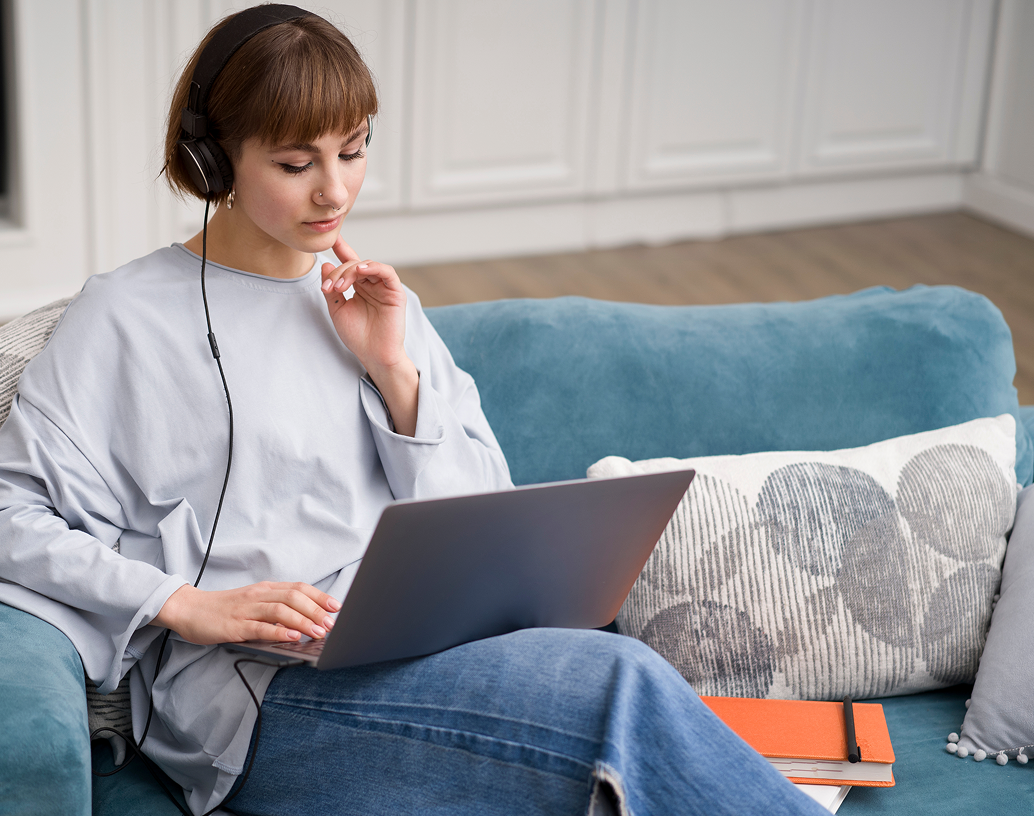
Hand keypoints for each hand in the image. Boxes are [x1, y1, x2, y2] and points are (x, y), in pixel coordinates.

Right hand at [153, 582, 339, 645]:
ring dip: (303, 621)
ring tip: (319, 631)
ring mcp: (247, 609)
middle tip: (332, 623)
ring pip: (280, 611)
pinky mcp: (235, 625)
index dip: (319, 596)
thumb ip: (276, 609)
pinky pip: (260, 627)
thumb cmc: (225, 609)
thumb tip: (305, 620)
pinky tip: (292, 637)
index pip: (298, 588)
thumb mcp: (254, 603)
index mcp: (266, 589)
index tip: (336, 606)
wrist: (189, 609)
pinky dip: (279, 632)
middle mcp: (259, 595)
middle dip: (316, 610)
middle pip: (294, 598)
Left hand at [320, 235, 408, 371]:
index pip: (350, 263)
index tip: (329, 239)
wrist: (374, 355)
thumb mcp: (337, 310)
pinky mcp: (396, 293)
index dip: (341, 249)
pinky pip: (387, 272)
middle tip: (328, 287)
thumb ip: (332, 289)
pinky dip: (374, 267)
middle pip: (354, 264)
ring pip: (368, 265)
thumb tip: (325, 265)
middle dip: (338, 272)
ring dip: (351, 271)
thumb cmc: (358, 336)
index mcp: (359, 287)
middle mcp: (372, 284)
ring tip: (340, 287)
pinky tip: (361, 271)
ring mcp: (384, 287)